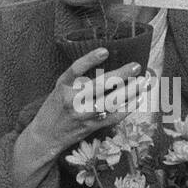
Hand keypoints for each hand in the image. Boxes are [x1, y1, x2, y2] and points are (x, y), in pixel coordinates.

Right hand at [18, 50, 149, 161]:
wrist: (45, 137)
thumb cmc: (54, 109)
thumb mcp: (59, 89)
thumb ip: (77, 80)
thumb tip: (105, 66)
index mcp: (62, 86)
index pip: (76, 69)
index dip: (90, 59)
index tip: (105, 50)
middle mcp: (72, 100)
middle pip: (99, 85)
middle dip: (121, 74)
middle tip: (136, 66)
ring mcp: (82, 114)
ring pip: (110, 102)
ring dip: (130, 91)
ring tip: (143, 82)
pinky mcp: (90, 127)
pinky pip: (113, 117)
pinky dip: (127, 109)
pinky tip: (138, 100)